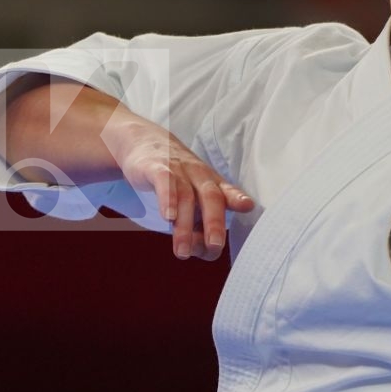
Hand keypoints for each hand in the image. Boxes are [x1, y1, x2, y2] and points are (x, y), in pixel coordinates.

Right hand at [107, 114, 253, 259]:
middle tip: (214, 246)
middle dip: (214, 223)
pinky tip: (168, 217)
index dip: (237, 198)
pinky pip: (164, 183)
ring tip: (183, 251)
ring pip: (185, 197)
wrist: (142, 140)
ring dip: (185, 226)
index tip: (248, 207)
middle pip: (211, 197)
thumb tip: (205, 250)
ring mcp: (177, 170)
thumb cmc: (174, 175)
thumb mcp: (193, 192)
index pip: (227, 191)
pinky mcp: (155, 168)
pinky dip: (168, 199)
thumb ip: (200, 221)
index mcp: (211, 182)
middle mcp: (198, 175)